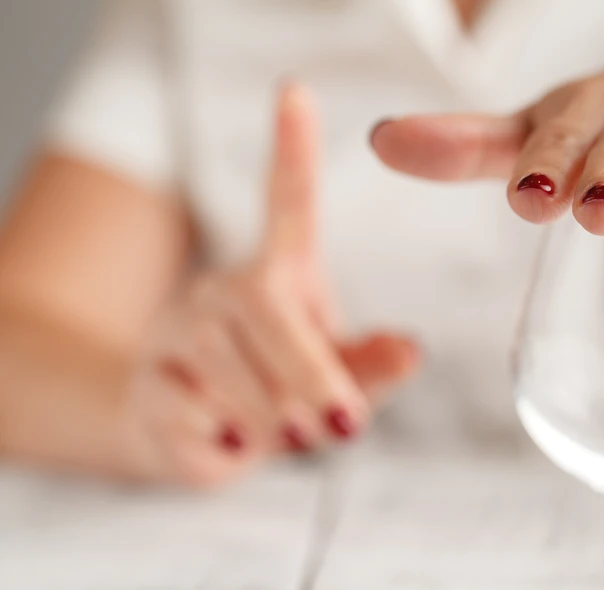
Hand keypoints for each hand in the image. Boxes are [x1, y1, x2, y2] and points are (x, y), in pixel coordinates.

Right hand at [122, 83, 418, 486]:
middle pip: (259, 304)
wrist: (179, 426)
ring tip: (298, 437)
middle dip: (308, 369)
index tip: (295, 92)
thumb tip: (412, 352)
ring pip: (222, 360)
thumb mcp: (330, 376)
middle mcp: (223, 290)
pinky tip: (235, 441)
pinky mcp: (149, 382)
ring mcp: (177, 332)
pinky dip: (225, 436)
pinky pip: (186, 407)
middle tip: (344, 425)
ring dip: (273, 412)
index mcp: (277, 276)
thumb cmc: (272, 387)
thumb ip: (368, 367)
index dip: (290, 150)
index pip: (284, 203)